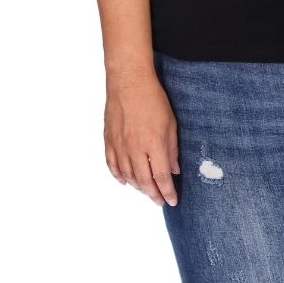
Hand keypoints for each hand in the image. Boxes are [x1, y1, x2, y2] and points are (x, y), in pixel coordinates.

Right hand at [103, 67, 180, 206]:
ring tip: (147, 192)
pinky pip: (112, 165)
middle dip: (154, 194)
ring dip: (138, 188)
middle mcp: (135, 149)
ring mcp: (120, 146)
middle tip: (160, 201)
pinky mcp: (109, 141)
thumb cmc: (153, 98)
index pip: (161, 177)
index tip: (172, 200)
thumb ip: (172, 148)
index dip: (167, 191)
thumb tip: (174, 170)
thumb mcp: (171, 122)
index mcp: (154, 144)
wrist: (129, 82)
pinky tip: (126, 181)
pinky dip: (119, 177)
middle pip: (144, 181)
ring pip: (128, 176)